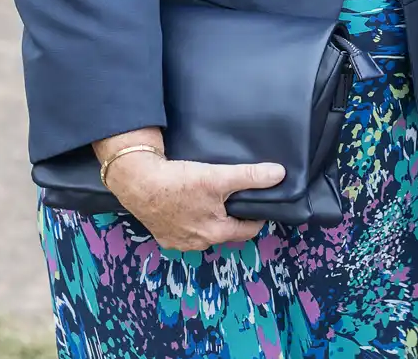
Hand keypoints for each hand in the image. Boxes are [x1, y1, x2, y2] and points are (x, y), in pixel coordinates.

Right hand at [104, 153, 285, 251]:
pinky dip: (188, 220)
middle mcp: (198, 244)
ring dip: (209, 219)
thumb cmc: (178, 182)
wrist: (138, 183)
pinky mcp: (162, 235)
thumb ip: (250, 176)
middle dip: (231, 217)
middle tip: (233, 197)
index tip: (258, 203)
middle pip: (225, 231)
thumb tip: (279, 174)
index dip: (256, 216)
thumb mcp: (218, 177)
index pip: (247, 230)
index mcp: (215, 233)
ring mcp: (178, 242)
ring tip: (209, 199)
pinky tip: (186, 204)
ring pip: (203, 232)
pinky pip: (183, 230)